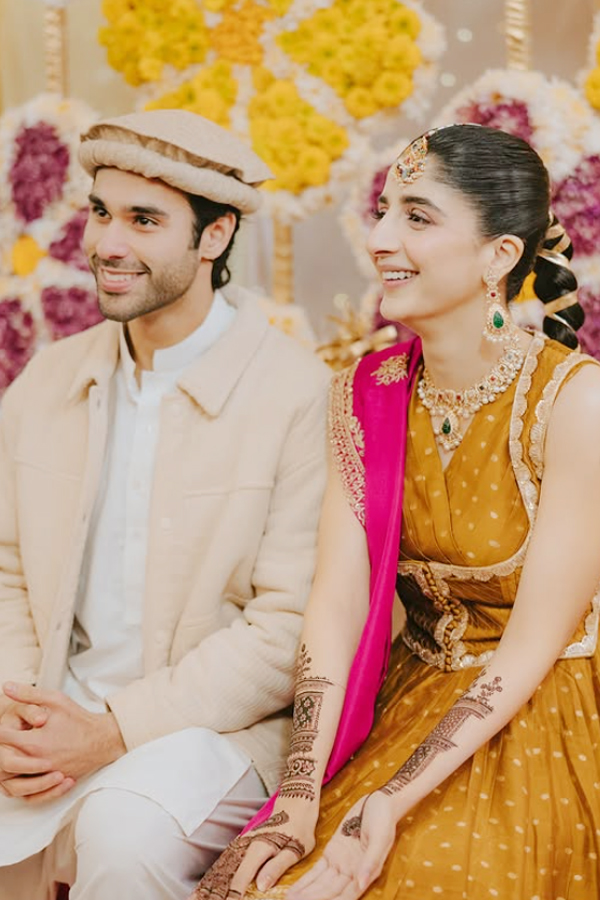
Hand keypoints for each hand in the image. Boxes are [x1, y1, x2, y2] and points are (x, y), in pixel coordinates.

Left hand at [0, 682, 125, 802]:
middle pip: (3, 762)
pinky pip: (30, 794)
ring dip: (8, 770)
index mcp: (34, 743)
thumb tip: (7, 687)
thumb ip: (28, 694)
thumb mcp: (55, 700)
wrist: (102, 739)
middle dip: (0, 750)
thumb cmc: (79, 720)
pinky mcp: (52, 784)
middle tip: (1, 742)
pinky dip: (22, 786)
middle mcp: (37, 763)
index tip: (0, 726)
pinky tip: (22, 776)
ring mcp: (45, 776)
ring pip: (13, 782)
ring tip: (8, 758)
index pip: (2, 738)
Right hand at [191, 804, 316, 898]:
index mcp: (260, 849)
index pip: (242, 878)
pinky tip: (212, 881)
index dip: (233, 895)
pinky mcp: (247, 841)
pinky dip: (219, 871)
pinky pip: (230, 859)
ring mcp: (246, 842)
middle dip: (214, 890)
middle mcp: (248, 846)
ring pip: (225, 865)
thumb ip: (278, 866)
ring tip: (197, 897)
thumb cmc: (300, 826)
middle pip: (227, 872)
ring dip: (212, 882)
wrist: (298, 799)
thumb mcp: (296, 848)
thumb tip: (261, 886)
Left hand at [287, 792, 396, 899]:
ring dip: (306, 893)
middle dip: (312, 899)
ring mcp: (340, 864)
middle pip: (329, 892)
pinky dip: (306, 881)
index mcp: (365, 873)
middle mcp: (351, 873)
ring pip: (320, 884)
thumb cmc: (384, 820)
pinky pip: (317, 871)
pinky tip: (295, 890)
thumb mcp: (380, 838)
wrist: (377, 802)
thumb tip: (362, 883)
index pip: (346, 895)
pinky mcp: (332, 853)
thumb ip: (371, 861)